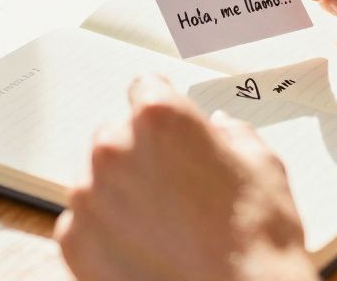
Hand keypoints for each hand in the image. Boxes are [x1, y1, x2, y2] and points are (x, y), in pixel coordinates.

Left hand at [56, 75, 314, 280]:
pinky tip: (144, 248)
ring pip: (97, 181)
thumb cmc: (255, 238)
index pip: (146, 88)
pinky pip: (84, 223)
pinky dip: (106, 232)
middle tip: (175, 187)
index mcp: (159, 117)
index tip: (168, 126)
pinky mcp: (73, 240)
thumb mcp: (263, 164)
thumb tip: (218, 130)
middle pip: (116, 135)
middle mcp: (114, 149)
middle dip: (141, 155)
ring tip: (164, 225)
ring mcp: (88, 196)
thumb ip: (232, 133)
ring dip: (121, 194)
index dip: (164, 109)